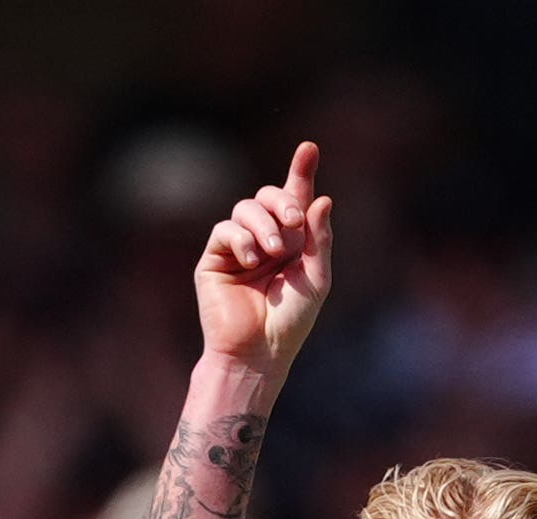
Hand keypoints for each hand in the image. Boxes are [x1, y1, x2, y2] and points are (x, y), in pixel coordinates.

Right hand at [196, 142, 334, 372]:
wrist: (258, 352)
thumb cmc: (290, 322)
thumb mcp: (315, 278)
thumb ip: (319, 239)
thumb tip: (322, 197)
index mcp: (292, 241)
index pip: (296, 198)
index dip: (301, 171)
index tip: (309, 148)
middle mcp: (264, 239)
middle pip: (270, 195)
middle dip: (284, 201)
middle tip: (295, 223)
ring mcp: (238, 247)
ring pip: (246, 208)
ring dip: (263, 223)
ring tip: (272, 253)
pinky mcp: (214, 259)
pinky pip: (225, 230)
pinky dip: (241, 239)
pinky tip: (252, 260)